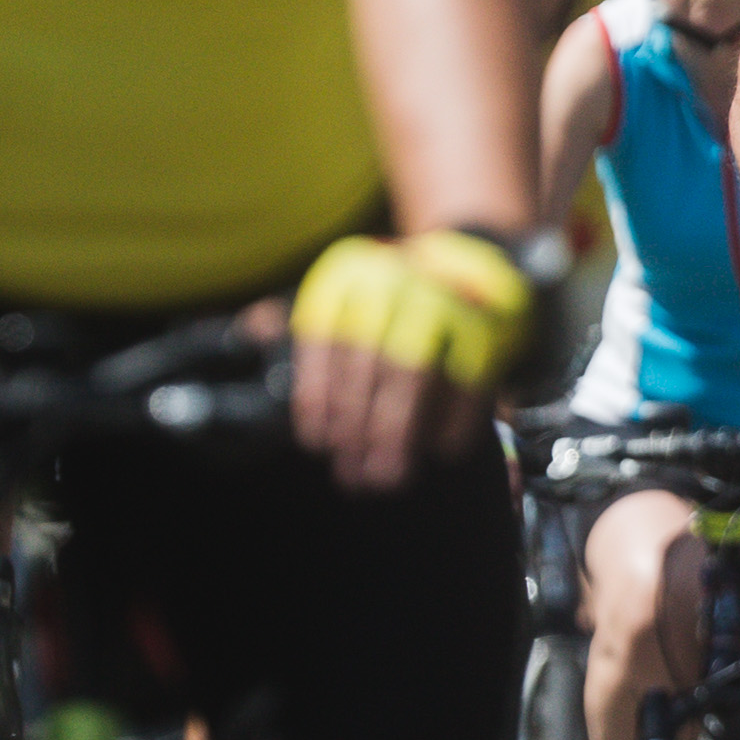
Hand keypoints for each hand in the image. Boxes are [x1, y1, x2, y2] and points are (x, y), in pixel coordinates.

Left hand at [290, 228, 531, 490]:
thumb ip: (301, 321)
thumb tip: (253, 330)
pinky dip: (454, 422)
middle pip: (369, 363)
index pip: (325, 340)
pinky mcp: (486, 326)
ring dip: (399, 431)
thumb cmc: (393, 301)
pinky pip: (467, 382)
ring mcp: (443, 300)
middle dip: (360, 427)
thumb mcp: (344, 295)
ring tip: (389, 473)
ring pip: (413, 373)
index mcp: (350, 274)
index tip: (319, 443)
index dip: (319, 398)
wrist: (474, 266)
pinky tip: (438, 451)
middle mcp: (394, 280)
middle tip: (356, 474)